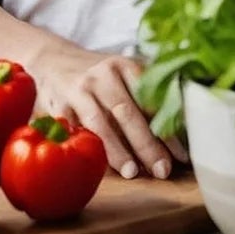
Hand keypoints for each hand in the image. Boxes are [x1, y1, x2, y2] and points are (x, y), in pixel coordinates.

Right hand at [31, 44, 186, 179]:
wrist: (53, 61)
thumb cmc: (100, 76)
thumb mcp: (124, 72)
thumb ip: (148, 95)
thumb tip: (180, 131)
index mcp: (126, 66)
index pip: (151, 100)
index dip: (167, 129)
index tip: (181, 155)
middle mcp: (103, 76)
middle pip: (128, 112)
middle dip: (147, 144)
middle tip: (163, 170)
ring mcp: (79, 91)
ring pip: (101, 123)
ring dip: (118, 151)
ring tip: (133, 173)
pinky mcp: (59, 107)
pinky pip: (76, 132)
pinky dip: (89, 150)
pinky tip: (100, 167)